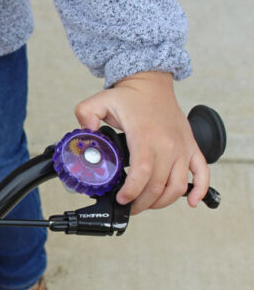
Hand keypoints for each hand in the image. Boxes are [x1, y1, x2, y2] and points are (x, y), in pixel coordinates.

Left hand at [74, 71, 208, 214]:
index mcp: (145, 136)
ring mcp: (182, 147)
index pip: (142, 173)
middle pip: (159, 185)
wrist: (152, 82)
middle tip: (129, 207)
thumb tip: (85, 131)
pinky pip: (203, 172)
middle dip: (142, 202)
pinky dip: (200, 189)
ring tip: (148, 204)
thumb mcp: (100, 102)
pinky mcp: (191, 146)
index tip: (122, 199)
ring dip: (164, 201)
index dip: (132, 191)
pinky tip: (192, 201)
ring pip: (179, 185)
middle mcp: (168, 144)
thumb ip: (86, 115)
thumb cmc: (129, 95)